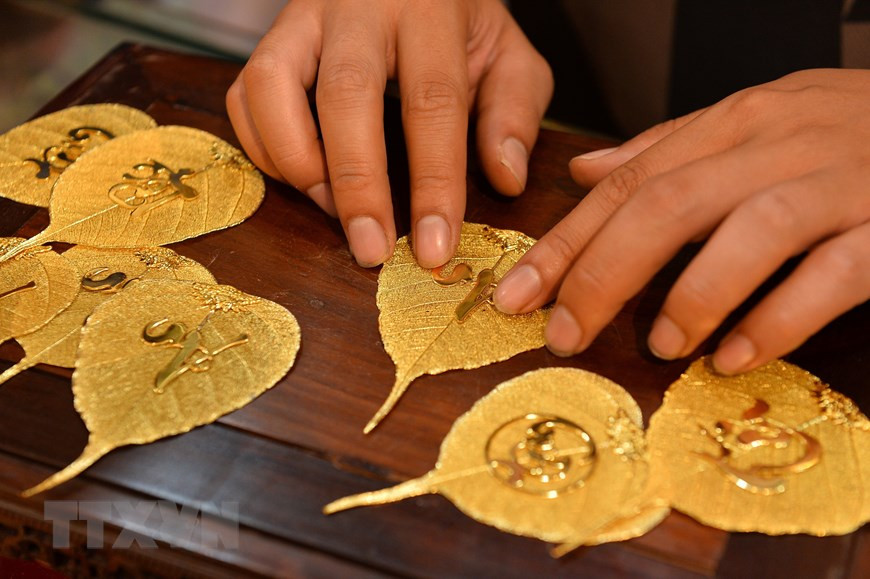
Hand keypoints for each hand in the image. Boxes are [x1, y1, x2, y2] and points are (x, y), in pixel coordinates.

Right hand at [227, 0, 551, 267]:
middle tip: (370, 250)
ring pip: (271, 85)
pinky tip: (302, 178)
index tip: (435, 247)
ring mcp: (304, 17)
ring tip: (329, 208)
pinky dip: (263, 147)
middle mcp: (359, 7)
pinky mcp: (271, 36)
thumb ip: (514, 111)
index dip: (433, 183)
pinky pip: (245, 93)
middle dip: (356, 185)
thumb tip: (506, 180)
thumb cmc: (457, 23)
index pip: (432, 102)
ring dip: (295, 161)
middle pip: (345, 96)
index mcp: (429, 11)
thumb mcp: (507, 54)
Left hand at [493, 69, 869, 374]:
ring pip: (749, 231)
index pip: (628, 182)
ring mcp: (839, 182)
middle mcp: (779, 144)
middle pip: (668, 205)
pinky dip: (778, 318)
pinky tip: (735, 356)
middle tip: (563, 333)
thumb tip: (583, 171)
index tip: (518, 294)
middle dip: (602, 273)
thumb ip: (668, 149)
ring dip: (692, 296)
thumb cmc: (845, 131)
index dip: (565, 241)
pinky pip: (832, 274)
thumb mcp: (752, 124)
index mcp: (735, 123)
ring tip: (658, 345)